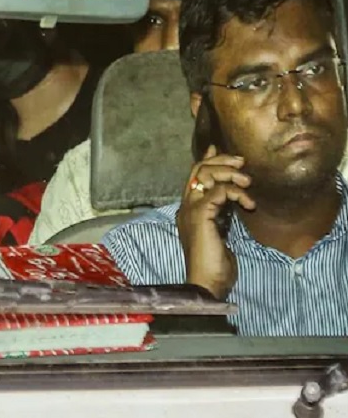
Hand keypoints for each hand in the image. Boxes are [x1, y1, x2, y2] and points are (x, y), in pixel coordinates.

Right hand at [177, 145, 254, 299]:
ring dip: (231, 173)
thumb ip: (221, 211)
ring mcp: (191, 209)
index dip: (209, 160)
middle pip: (199, 169)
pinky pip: (219, 191)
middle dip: (222, 161)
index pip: (195, 175)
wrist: (207, 281)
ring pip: (207, 174)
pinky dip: (237, 193)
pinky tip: (249, 204)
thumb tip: (229, 196)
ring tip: (248, 184)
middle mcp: (186, 205)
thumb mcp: (220, 230)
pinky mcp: (201, 214)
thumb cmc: (215, 262)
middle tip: (242, 163)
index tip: (224, 153)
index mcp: (188, 208)